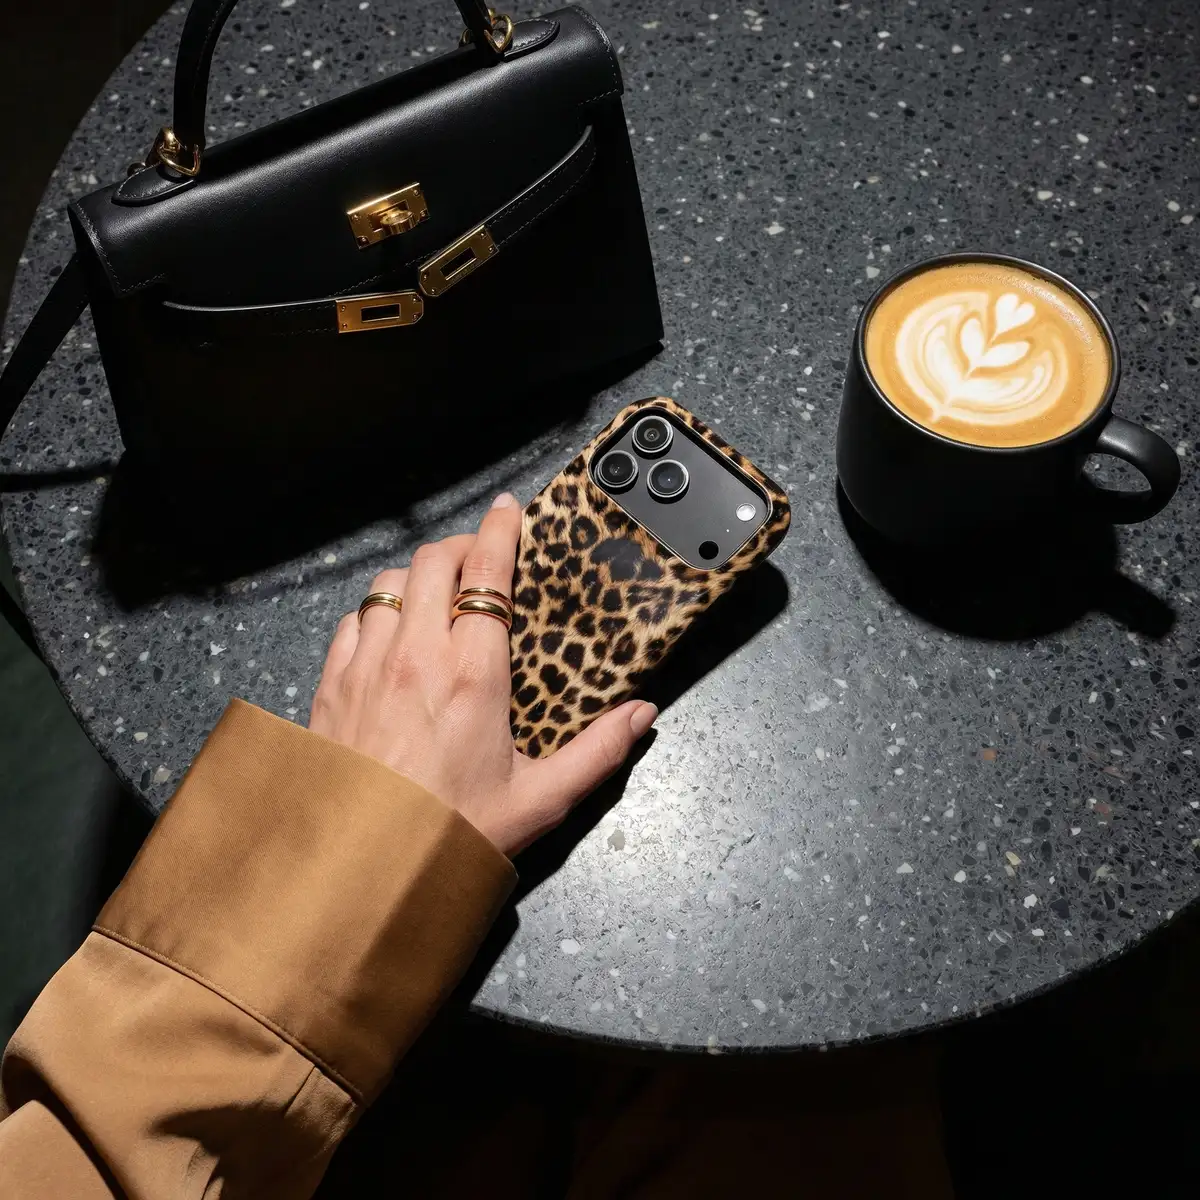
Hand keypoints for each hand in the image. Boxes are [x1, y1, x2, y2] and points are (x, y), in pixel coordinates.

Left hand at [308, 493, 657, 856]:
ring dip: (419, 576)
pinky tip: (391, 632)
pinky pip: (353, 621)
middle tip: (483, 557)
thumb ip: (597, 752)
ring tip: (440, 591)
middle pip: (434, 562)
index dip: (500, 530)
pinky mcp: (332, 686)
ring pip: (389, 584)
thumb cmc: (449, 836)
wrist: (359, 875)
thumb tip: (642, 716)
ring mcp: (366, 666)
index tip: (510, 510)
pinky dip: (376, 611)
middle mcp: (414, 656)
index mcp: (472, 674)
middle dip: (461, 546)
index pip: (487, 573)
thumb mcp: (539, 800)